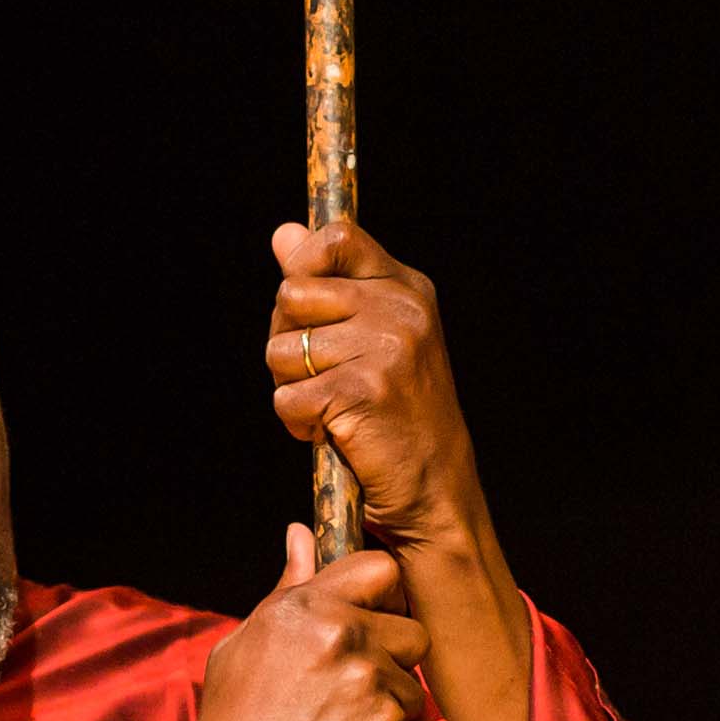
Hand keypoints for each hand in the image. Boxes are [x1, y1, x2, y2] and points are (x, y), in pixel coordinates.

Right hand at [172, 526, 426, 720]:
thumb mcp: (245, 644)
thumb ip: (287, 589)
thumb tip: (300, 534)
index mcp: (306, 607)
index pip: (382, 570)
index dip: (383, 597)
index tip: (371, 620)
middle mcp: (343, 635)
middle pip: (411, 629)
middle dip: (393, 656)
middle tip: (354, 687)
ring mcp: (370, 681)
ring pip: (412, 681)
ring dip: (389, 703)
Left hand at [266, 221, 490, 554]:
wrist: (437, 488)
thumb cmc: (400, 414)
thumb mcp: (375, 336)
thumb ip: (328, 282)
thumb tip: (283, 233)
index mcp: (408, 289)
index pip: (337, 238)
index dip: (302, 264)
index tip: (305, 306)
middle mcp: (402, 311)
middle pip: (291, 294)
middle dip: (288, 338)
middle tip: (320, 373)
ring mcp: (386, 349)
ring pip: (282, 350)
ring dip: (292, 387)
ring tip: (331, 407)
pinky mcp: (363, 392)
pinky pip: (287, 397)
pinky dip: (298, 424)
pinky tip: (332, 432)